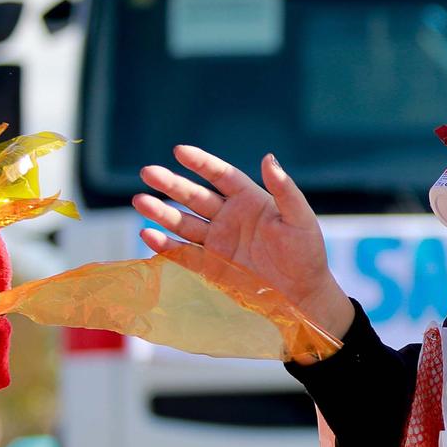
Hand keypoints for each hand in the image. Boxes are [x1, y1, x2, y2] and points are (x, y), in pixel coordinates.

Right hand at [135, 147, 355, 341]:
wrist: (303, 295)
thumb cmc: (306, 253)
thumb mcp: (300, 218)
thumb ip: (285, 189)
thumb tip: (268, 157)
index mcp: (250, 200)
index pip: (221, 176)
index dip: (201, 163)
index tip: (178, 151)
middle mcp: (230, 217)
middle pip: (195, 196)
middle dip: (171, 184)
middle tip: (147, 172)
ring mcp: (218, 241)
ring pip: (184, 222)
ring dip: (162, 212)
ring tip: (140, 201)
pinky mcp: (212, 265)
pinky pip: (184, 253)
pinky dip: (165, 245)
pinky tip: (147, 234)